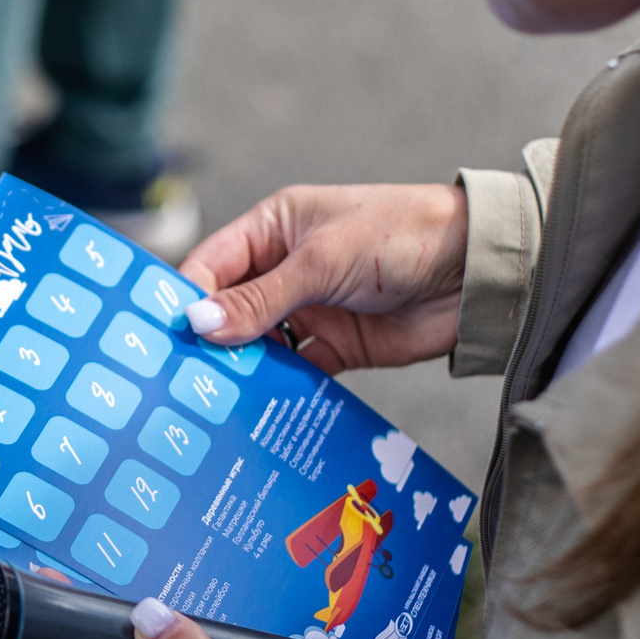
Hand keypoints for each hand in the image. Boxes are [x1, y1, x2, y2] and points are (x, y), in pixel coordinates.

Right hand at [178, 184, 467, 374]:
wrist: (478, 271)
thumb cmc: (399, 236)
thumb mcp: (322, 262)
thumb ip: (261, 299)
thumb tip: (199, 325)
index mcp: (274, 229)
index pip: (211, 265)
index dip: (185, 299)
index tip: (161, 338)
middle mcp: (284, 269)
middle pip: (229, 310)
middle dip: (208, 341)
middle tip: (177, 379)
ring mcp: (310, 310)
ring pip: (258, 346)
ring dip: (240, 370)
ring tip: (211, 402)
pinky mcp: (336, 347)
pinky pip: (295, 373)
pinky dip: (278, 390)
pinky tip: (257, 410)